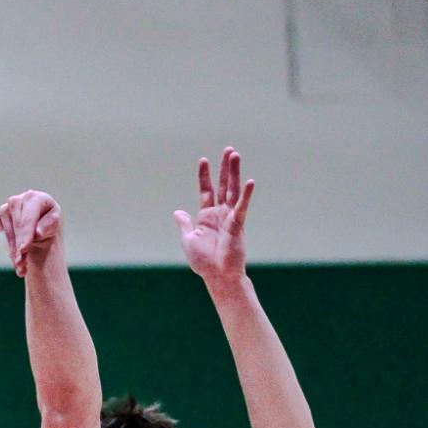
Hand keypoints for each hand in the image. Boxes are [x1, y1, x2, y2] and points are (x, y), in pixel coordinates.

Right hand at [0, 191, 61, 279]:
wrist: (39, 225)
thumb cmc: (49, 222)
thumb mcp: (55, 223)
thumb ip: (47, 226)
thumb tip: (37, 233)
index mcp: (34, 198)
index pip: (28, 218)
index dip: (25, 235)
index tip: (23, 250)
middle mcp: (18, 200)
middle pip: (16, 226)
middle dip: (19, 246)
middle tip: (22, 264)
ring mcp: (6, 208)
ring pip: (7, 232)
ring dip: (13, 251)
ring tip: (21, 267)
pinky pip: (0, 235)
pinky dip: (7, 249)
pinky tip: (15, 260)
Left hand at [173, 149, 253, 288]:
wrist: (217, 276)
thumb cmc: (204, 262)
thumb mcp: (189, 239)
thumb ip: (185, 224)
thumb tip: (178, 212)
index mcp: (207, 216)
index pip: (206, 191)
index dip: (205, 176)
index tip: (204, 160)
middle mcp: (220, 214)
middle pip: (223, 185)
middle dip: (225, 168)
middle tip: (229, 150)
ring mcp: (230, 218)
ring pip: (232, 190)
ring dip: (234, 173)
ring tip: (236, 155)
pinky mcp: (237, 225)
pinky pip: (242, 207)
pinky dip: (246, 195)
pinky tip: (250, 181)